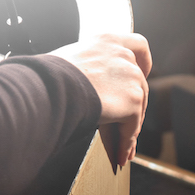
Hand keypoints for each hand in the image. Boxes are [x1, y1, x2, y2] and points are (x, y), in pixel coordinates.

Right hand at [49, 33, 150, 166]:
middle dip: (133, 104)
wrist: (52, 88)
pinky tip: (120, 153)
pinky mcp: (133, 101)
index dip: (144, 60)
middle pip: (140, 82)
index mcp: (108, 40)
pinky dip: (126, 141)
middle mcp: (123, 55)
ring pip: (137, 106)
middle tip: (125, 121)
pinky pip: (132, 127)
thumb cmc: (49, 75)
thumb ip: (87, 65)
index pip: (138, 44)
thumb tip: (80, 82)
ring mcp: (131, 78)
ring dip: (130, 126)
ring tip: (122, 146)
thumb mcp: (71, 58)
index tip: (143, 71)